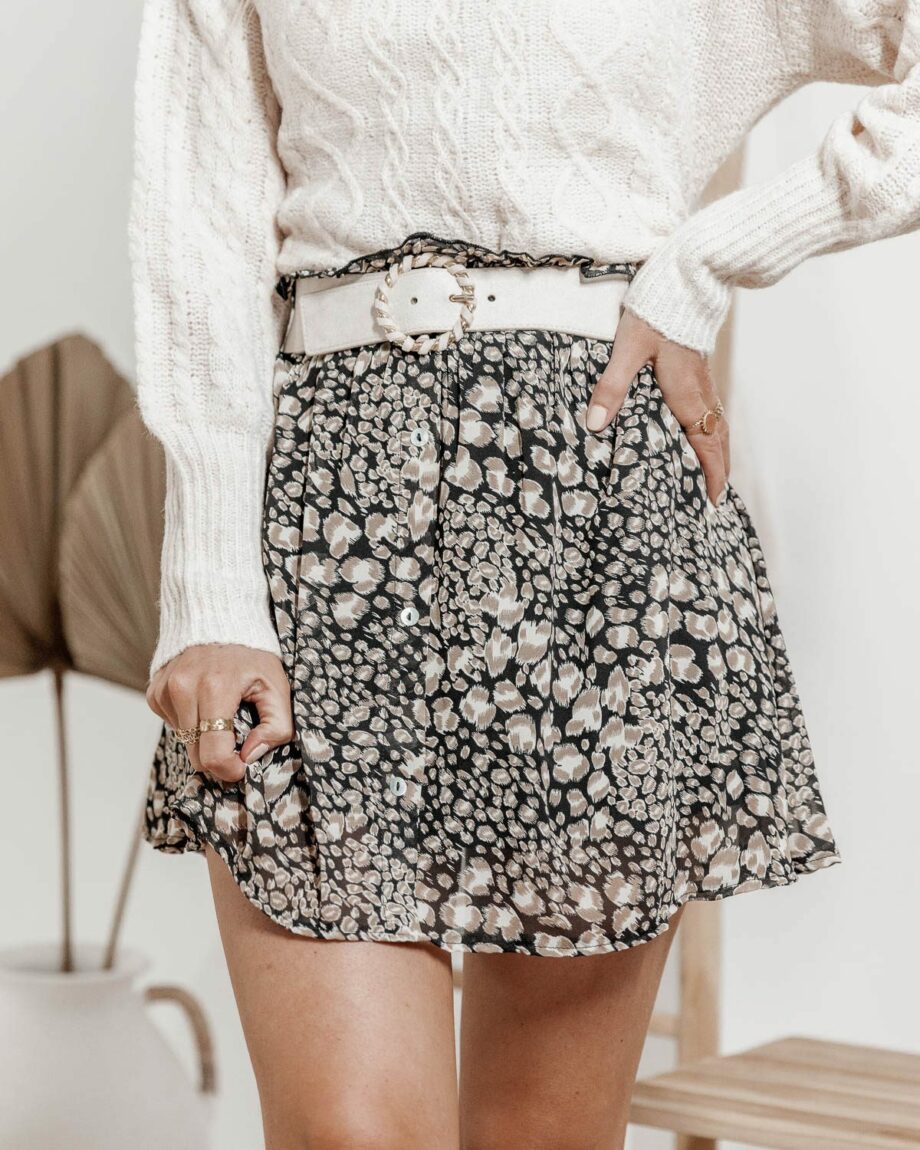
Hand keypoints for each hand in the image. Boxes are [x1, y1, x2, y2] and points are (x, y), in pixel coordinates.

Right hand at [145, 645, 293, 782]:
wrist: (219, 617)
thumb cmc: (252, 653)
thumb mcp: (278, 686)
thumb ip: (276, 726)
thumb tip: (250, 756)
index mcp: (215, 688)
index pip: (213, 754)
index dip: (231, 770)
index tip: (243, 765)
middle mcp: (183, 689)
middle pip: (196, 755)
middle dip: (219, 758)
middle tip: (238, 741)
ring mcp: (164, 690)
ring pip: (184, 742)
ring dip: (205, 738)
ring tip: (222, 711)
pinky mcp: (154, 692)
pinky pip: (173, 725)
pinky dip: (191, 722)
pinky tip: (204, 701)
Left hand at [586, 308, 729, 504]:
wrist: (686, 281)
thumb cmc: (656, 314)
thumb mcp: (628, 349)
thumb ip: (612, 386)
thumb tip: (595, 422)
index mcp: (687, 397)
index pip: (706, 446)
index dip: (710, 476)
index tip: (710, 502)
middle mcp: (702, 395)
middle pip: (718, 443)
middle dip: (717, 473)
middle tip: (712, 501)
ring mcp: (705, 384)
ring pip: (718, 429)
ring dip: (717, 455)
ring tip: (711, 478)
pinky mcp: (701, 374)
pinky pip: (713, 414)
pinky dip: (713, 435)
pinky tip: (702, 438)